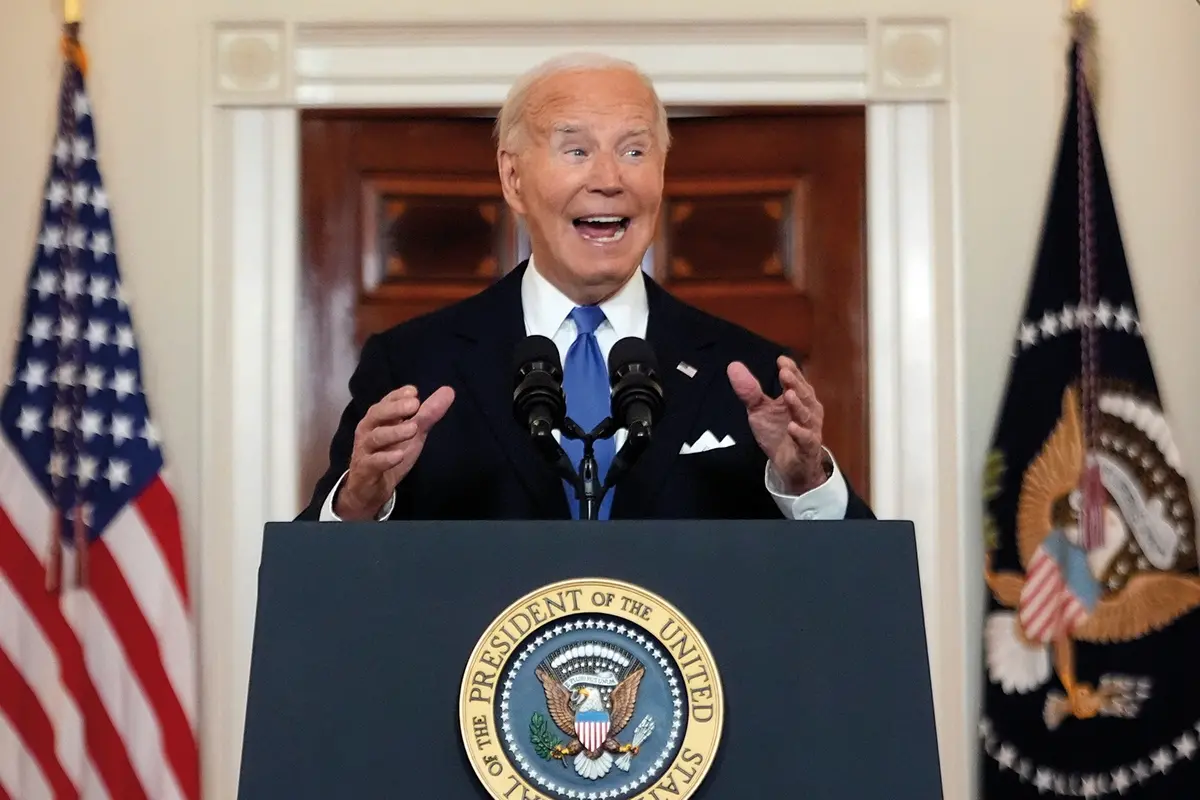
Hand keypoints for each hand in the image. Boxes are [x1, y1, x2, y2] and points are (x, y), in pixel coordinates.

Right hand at [335, 384, 454, 519]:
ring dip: (394, 432)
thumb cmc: (391, 453)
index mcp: (379, 419)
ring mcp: (365, 450)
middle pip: (376, 415)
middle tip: (415, 404)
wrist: (371, 488)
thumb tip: (449, 390)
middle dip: (395, 409)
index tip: (414, 391)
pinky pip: (374, 462)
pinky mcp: (366, 470)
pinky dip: (386, 458)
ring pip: (376, 438)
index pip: (386, 402)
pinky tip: (399, 456)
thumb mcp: (413, 433)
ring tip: (413, 429)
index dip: (398, 396)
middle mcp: (368, 430)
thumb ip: (428, 413)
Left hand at [727, 356, 826, 493]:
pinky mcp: (808, 447)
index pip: (795, 380)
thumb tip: (733, 366)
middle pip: (803, 394)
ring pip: (805, 415)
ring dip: (798, 405)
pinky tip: (792, 427)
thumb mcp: (760, 410)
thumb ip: (750, 390)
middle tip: (785, 372)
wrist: (789, 465)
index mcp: (797, 397)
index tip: (781, 360)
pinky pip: (806, 439)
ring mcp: (809, 428)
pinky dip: (800, 433)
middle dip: (794, 383)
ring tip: (788, 395)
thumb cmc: (778, 432)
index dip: (790, 370)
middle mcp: (807, 409)